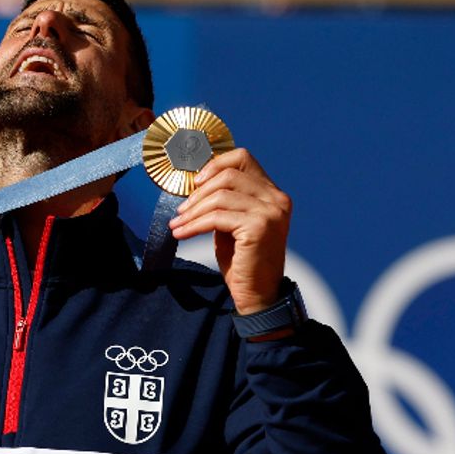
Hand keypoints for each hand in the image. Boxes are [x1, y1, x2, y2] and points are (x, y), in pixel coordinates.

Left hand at [168, 148, 290, 313]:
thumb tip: (196, 182)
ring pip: (220, 196)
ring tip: (177, 224)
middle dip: (198, 193)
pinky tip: (181, 233)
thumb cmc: (243, 261)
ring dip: (192, 211)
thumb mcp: (232, 223)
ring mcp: (271, 212)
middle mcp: (277, 199)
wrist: (258, 295)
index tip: (195, 182)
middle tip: (180, 210)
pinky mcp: (259, 227)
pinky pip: (217, 218)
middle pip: (228, 175)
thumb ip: (224, 201)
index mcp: (273, 194)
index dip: (215, 164)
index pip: (243, 158)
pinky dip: (194, 224)